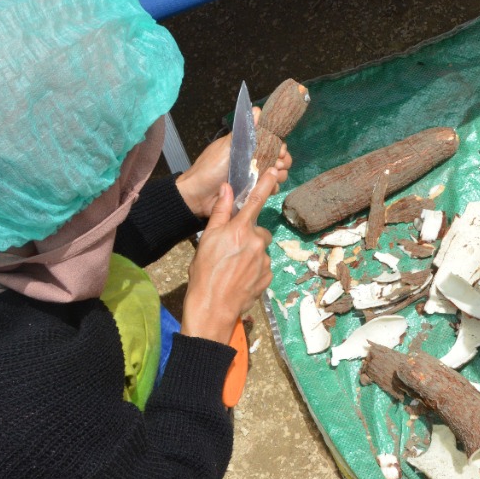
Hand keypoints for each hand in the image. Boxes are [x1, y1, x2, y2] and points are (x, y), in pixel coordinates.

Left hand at [175, 108, 291, 218]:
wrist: (199, 194)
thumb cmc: (210, 167)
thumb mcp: (227, 146)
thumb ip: (244, 130)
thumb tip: (257, 110)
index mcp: (249, 148)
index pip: (274, 144)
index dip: (280, 147)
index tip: (279, 150)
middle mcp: (255, 162)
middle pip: (280, 160)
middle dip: (282, 161)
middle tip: (276, 164)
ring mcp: (255, 178)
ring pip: (278, 175)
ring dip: (278, 175)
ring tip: (268, 175)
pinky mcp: (254, 193)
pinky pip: (270, 190)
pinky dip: (272, 188)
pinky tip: (267, 188)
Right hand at [180, 168, 281, 342]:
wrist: (213, 307)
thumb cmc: (205, 272)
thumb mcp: (207, 239)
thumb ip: (220, 212)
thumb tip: (227, 188)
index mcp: (240, 229)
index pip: (256, 201)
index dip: (266, 184)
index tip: (274, 171)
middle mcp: (257, 241)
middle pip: (257, 230)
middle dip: (247, 236)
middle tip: (230, 250)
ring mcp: (265, 260)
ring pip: (260, 249)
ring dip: (251, 254)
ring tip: (233, 267)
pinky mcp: (269, 276)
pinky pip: (263, 266)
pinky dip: (254, 269)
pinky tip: (240, 277)